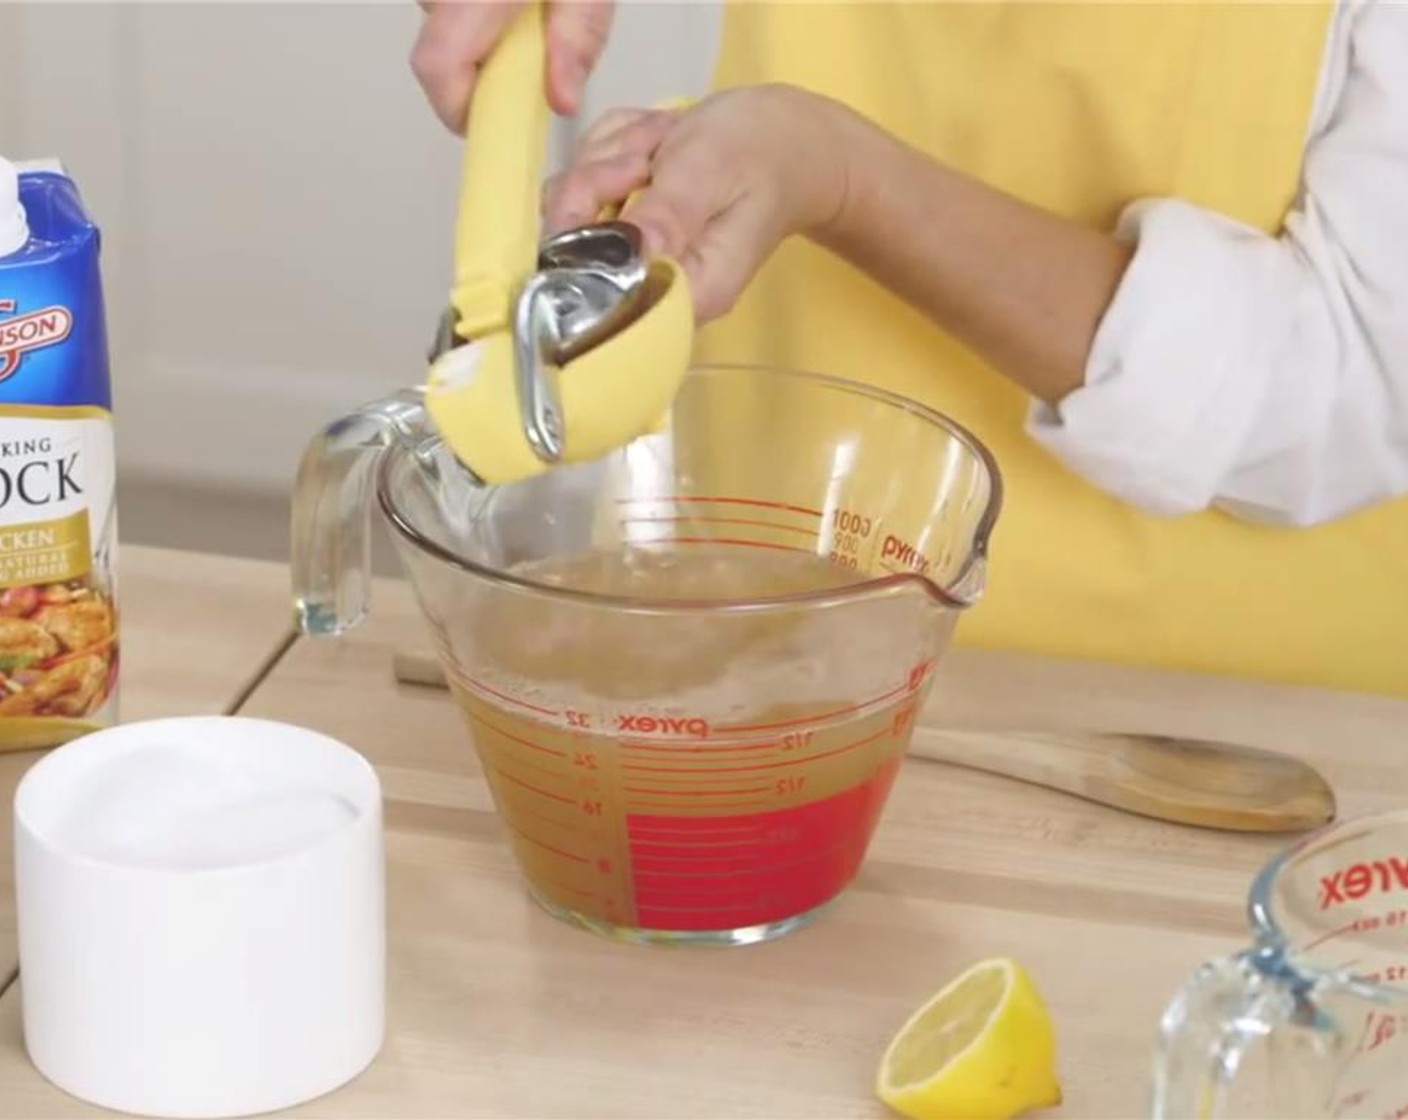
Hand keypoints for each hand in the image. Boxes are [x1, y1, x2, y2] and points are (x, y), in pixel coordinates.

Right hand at [411, 0, 614, 132]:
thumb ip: (578, 37)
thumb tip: (562, 98)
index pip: (439, 69)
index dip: (460, 108)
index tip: (493, 120)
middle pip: (441, 48)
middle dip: (485, 64)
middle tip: (532, 46)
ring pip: (443, 19)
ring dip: (482, 28)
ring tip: (528, 3)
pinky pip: (447, 0)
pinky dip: (478, 6)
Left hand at [542, 84, 852, 320]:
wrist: (784, 140)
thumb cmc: (758, 154)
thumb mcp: (711, 172)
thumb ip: (666, 215)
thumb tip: (622, 255)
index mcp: (686, 291)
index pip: (602, 294)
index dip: (587, 237)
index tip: (629, 177)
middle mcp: (654, 286)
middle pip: (571, 245)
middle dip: (598, 179)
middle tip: (648, 154)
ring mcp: (632, 258)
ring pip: (568, 205)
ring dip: (606, 157)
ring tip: (661, 143)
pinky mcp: (621, 231)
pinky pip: (580, 186)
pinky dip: (607, 152)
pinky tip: (651, 144)